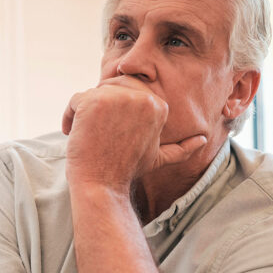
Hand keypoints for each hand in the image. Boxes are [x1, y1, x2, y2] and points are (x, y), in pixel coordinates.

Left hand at [62, 77, 206, 191]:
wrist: (102, 186)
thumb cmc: (126, 172)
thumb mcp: (158, 157)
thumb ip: (181, 148)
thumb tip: (202, 140)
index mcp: (159, 105)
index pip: (130, 89)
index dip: (115, 108)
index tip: (107, 131)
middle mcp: (141, 97)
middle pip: (111, 86)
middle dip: (100, 105)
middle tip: (92, 130)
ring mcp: (117, 98)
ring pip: (92, 92)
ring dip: (83, 112)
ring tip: (82, 133)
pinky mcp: (93, 102)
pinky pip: (75, 99)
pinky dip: (69, 115)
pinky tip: (72, 132)